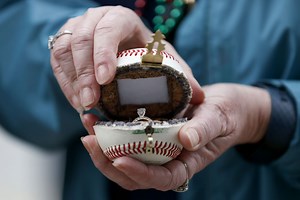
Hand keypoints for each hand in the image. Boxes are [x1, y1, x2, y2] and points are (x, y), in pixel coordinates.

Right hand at [50, 6, 202, 112]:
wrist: (126, 49)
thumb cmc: (146, 55)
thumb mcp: (166, 61)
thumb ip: (181, 76)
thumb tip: (199, 95)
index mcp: (122, 18)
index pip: (109, 28)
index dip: (104, 52)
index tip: (104, 80)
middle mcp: (96, 19)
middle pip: (82, 39)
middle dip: (84, 73)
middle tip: (91, 102)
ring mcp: (76, 29)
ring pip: (65, 49)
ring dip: (72, 80)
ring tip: (84, 106)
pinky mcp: (64, 44)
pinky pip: (57, 61)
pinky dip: (65, 83)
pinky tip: (77, 101)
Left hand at [80, 83, 270, 190]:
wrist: (225, 107)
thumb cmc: (226, 114)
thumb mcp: (219, 118)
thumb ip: (204, 130)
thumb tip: (187, 141)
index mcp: (186, 164)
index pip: (161, 179)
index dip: (139, 174)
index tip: (119, 160)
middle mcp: (168, 161)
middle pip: (134, 175)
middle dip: (108, 161)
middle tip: (90, 140)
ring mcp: (157, 150)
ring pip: (126, 159)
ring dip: (103, 148)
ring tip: (88, 126)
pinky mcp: (151, 136)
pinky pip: (128, 141)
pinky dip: (111, 133)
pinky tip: (100, 118)